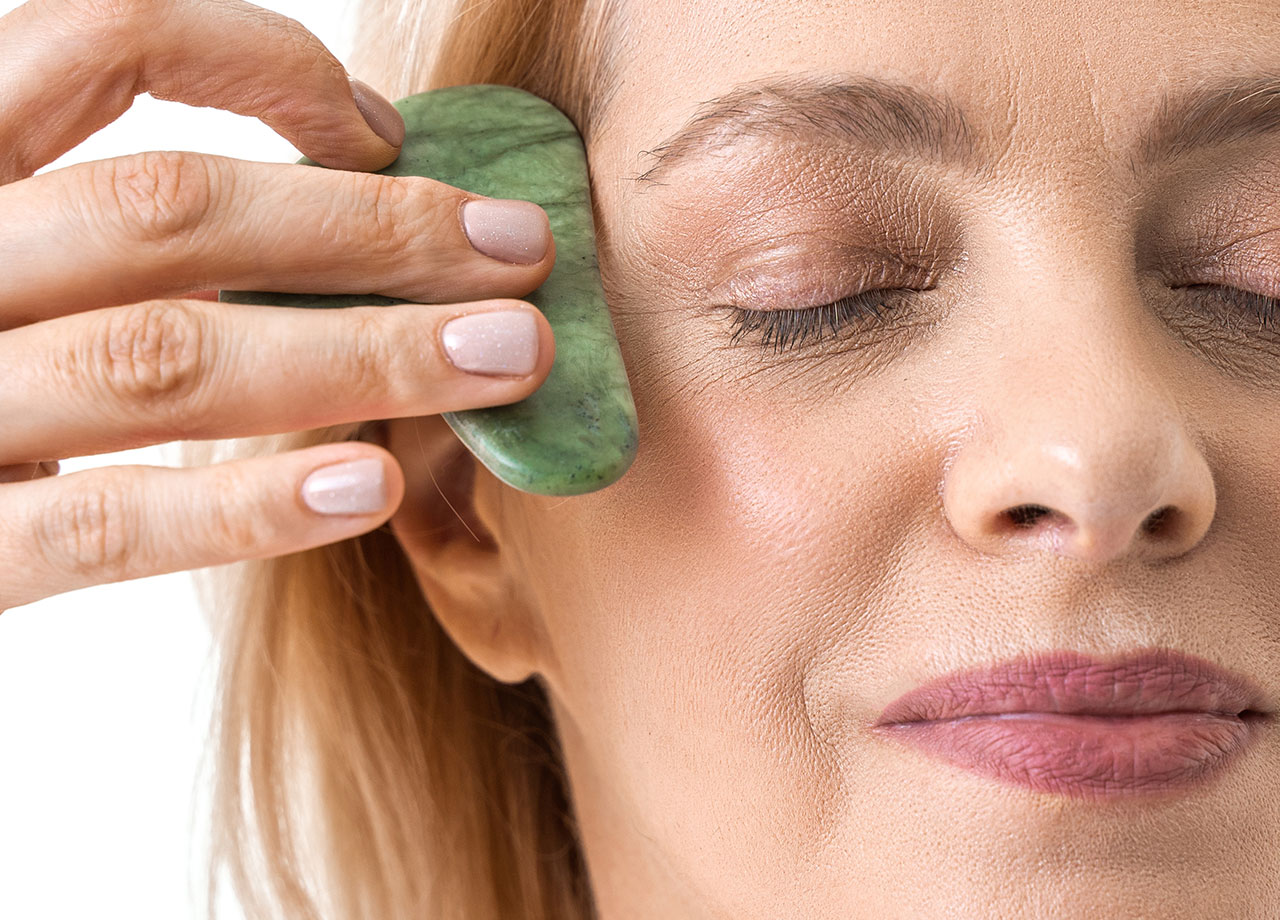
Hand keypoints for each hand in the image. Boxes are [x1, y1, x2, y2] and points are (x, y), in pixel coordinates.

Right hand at [0, 0, 556, 610]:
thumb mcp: (19, 256)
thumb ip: (127, 227)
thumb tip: (358, 193)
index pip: (91, 44)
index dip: (257, 64)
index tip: (381, 130)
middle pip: (164, 211)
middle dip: (369, 230)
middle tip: (519, 252)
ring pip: (160, 360)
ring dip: (360, 353)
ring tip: (504, 358)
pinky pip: (105, 524)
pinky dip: (249, 502)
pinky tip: (375, 486)